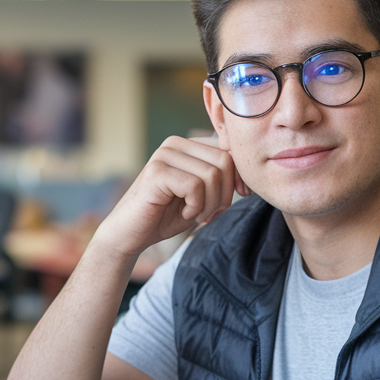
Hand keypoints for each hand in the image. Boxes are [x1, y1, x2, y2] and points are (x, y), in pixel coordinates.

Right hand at [92, 135, 246, 260]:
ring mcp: (164, 155)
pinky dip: (196, 207)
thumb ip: (219, 177)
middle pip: (225, 161)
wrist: (131, 235)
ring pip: (213, 175)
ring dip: (211, 204)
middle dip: (226, 194)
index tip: (239, 197)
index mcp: (187, 144)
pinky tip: (184, 214)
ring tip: (196, 215)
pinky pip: (195, 186)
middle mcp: (175, 144)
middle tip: (211, 214)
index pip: (229, 150)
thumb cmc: (166, 216)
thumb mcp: (201, 194)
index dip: (239, 176)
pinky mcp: (157, 172)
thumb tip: (249, 170)